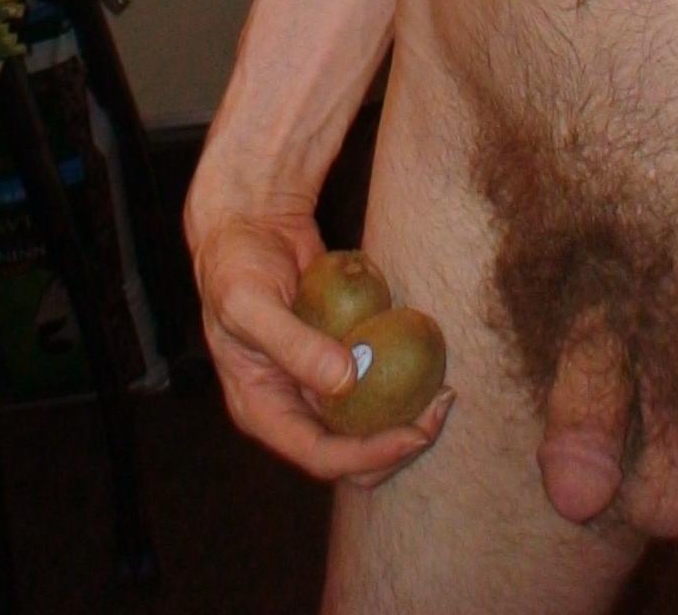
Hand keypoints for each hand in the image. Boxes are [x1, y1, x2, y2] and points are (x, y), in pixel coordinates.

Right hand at [188, 200, 452, 485]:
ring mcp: (317, 383)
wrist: (249, 223)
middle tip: (439, 408)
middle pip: (351, 451)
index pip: (320, 454)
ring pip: (368, 422)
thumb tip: (345, 382)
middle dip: (397, 442)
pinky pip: (374, 381)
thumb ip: (292, 344)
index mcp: (262, 410)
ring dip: (405, 415)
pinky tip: (430, 365)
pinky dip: (402, 381)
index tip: (414, 434)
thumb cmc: (235, 265)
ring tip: (443, 393)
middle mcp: (293, 406)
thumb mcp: (249, 303)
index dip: (369, 455)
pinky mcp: (340, 356)